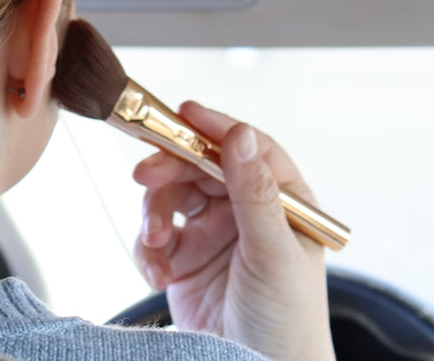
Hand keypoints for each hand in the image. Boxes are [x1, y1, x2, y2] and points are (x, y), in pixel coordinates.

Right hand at [132, 101, 334, 360]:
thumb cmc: (289, 320)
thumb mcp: (273, 252)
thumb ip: (254, 193)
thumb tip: (239, 135)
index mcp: (282, 199)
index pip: (247, 148)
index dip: (215, 128)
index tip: (183, 114)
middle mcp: (247, 210)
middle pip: (199, 166)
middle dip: (169, 169)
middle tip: (144, 175)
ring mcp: (214, 233)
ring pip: (171, 196)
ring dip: (154, 214)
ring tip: (156, 243)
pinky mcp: (185, 260)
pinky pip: (154, 236)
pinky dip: (148, 250)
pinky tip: (158, 273)